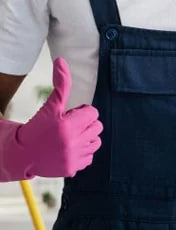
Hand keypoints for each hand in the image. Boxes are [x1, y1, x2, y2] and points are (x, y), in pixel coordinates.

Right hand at [0, 58, 102, 180]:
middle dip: (86, 124)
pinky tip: (68, 150)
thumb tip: (62, 61)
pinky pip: (90, 157)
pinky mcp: (74, 169)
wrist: (24, 154)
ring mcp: (75, 157)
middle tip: (69, 127)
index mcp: (68, 125)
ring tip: (70, 138)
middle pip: (98, 127)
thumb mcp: (50, 106)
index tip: (69, 116)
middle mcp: (73, 142)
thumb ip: (61, 85)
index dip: (82, 112)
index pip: (93, 113)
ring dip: (86, 138)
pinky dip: (82, 153)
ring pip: (96, 142)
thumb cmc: (38, 127)